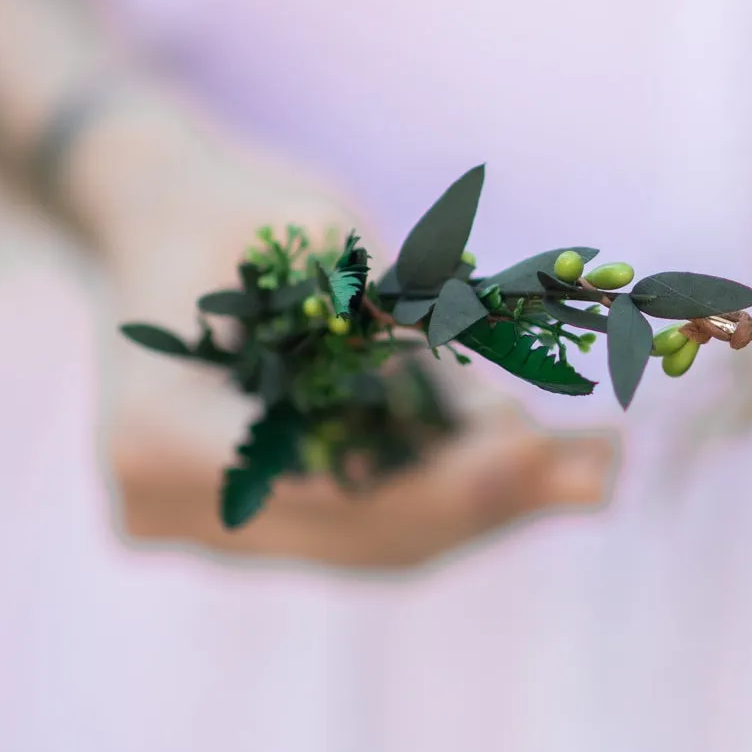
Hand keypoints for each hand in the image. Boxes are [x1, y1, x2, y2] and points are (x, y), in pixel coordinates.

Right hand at [70, 104, 618, 568]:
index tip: (532, 452)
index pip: (316, 482)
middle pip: (361, 526)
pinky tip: (560, 472)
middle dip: (487, 493)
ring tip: (595, 466)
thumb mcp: (321, 240)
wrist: (159, 222)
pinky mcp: (264, 530)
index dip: (433, 477)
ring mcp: (213, 532)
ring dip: (495, 503)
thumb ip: (402, 333)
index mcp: (153, 435)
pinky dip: (465, 495)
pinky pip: (378, 527)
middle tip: (598, 467)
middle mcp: (170, 510)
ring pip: (384, 540)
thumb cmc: (235, 211)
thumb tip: (522, 425)